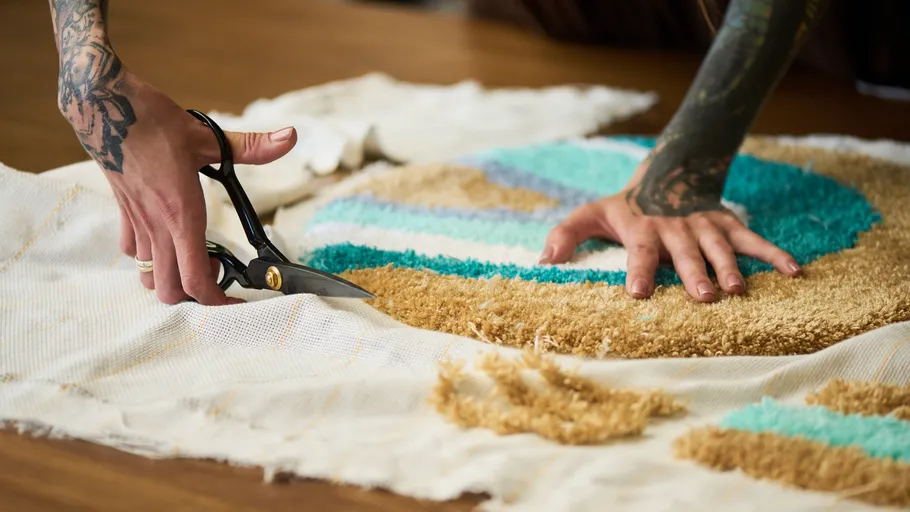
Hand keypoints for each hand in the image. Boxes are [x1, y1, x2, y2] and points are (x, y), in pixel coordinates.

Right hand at [59, 66, 297, 304]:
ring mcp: (138, 222)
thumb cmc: (152, 121)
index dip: (217, 301)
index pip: (195, 280)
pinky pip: (132, 251)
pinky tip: (168, 239)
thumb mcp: (207, 136)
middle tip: (217, 275)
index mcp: (182, 214)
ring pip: (148, 275)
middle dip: (194, 296)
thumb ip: (252, 146)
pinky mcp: (124, 213)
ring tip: (194, 258)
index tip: (237, 300)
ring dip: (171, 278)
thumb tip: (290, 137)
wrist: (103, 105)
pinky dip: (150, 257)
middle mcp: (158, 226)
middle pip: (168, 291)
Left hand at [539, 166, 801, 302]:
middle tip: (703, 296)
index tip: (637, 292)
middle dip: (694, 273)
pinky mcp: (728, 225)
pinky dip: (774, 254)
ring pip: (719, 247)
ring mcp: (705, 226)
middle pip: (686, 252)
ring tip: (738, 290)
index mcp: (642, 228)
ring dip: (730, 267)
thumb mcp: (592, 214)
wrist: (668, 174)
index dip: (639, 269)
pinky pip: (753, 239)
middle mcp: (676, 228)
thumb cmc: (625, 207)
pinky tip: (794, 272)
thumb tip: (542, 260)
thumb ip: (567, 234)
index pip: (640, 250)